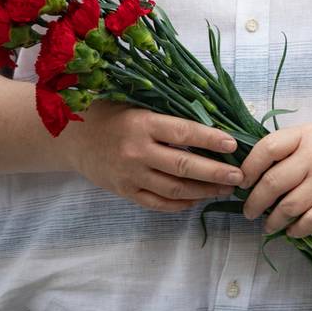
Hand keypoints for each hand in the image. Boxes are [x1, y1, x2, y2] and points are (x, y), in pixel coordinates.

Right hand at [66, 103, 241, 212]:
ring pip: (173, 188)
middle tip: (239, 176)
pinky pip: (156, 202)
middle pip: (183, 165)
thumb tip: (216, 120)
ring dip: (203, 191)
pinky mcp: (123, 191)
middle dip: (215, 172)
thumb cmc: (113, 114)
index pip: (185, 132)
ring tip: (225, 188)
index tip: (234, 145)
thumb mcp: (141, 106)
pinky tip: (198, 200)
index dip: (211, 139)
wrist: (71, 137)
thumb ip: (171, 116)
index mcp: (143, 124)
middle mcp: (136, 151)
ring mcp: (129, 175)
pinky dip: (180, 204)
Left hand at [239, 123, 311, 239]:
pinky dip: (295, 230)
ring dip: (272, 220)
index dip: (248, 169)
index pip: (266, 149)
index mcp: (307, 134)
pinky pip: (309, 221)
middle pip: (272, 182)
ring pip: (288, 206)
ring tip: (269, 224)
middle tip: (250, 211)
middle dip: (254, 202)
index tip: (242, 183)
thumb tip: (252, 173)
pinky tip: (292, 230)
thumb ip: (289, 148)